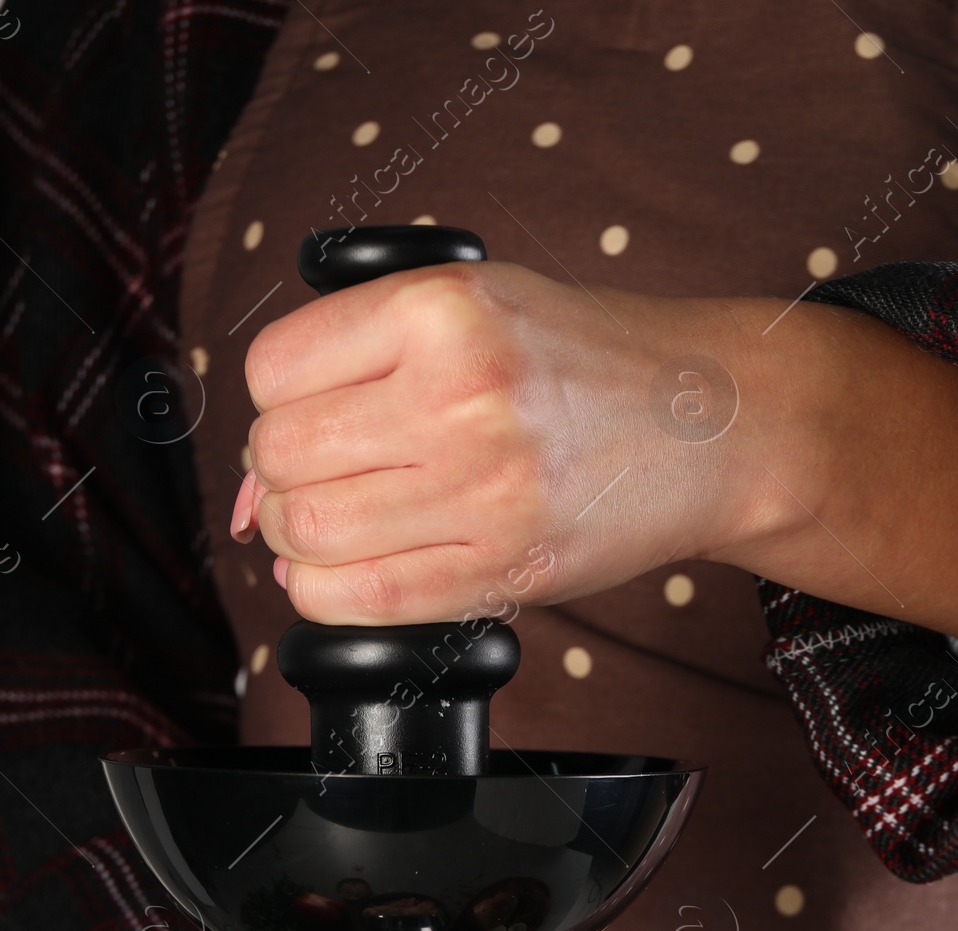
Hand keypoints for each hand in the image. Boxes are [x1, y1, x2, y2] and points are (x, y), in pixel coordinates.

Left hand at [236, 260, 957, 649]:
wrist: (711, 425)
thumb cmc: (587, 362)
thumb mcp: (477, 305)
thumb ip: (361, 362)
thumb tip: (245, 485)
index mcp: (444, 311)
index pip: (274, 368)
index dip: (277, 398)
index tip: (310, 411)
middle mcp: (459, 398)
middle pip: (280, 456)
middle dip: (282, 474)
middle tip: (326, 473)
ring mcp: (481, 492)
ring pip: (307, 532)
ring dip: (299, 539)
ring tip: (342, 520)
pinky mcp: (501, 571)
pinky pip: (358, 600)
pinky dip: (327, 594)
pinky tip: (354, 570)